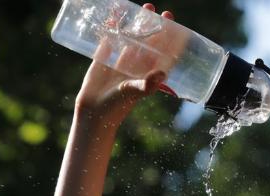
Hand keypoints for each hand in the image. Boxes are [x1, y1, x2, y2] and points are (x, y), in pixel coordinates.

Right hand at [74, 4, 174, 126]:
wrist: (94, 111)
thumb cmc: (118, 105)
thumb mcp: (134, 92)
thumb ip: (148, 84)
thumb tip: (163, 73)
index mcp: (148, 72)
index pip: (164, 52)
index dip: (171, 39)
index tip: (175, 24)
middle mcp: (137, 66)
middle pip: (149, 41)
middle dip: (154, 26)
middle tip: (156, 10)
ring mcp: (121, 61)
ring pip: (131, 38)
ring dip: (136, 24)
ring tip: (141, 8)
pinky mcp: (104, 59)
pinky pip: (109, 40)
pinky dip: (112, 28)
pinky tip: (113, 15)